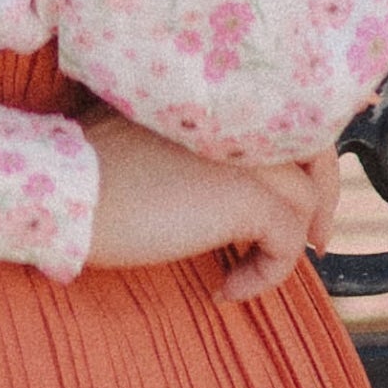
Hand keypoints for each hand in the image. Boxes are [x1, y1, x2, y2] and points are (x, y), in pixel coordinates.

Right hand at [78, 115, 341, 302]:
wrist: (66, 195)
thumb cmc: (84, 173)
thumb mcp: (145, 136)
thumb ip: (191, 144)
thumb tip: (221, 181)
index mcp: (220, 98)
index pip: (286, 116)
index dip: (301, 156)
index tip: (302, 193)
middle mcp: (241, 117)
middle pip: (316, 149)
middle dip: (322, 198)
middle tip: (315, 241)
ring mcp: (247, 155)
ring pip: (307, 199)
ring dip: (288, 244)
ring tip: (248, 272)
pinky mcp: (246, 198)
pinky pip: (287, 243)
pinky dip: (266, 274)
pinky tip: (224, 289)